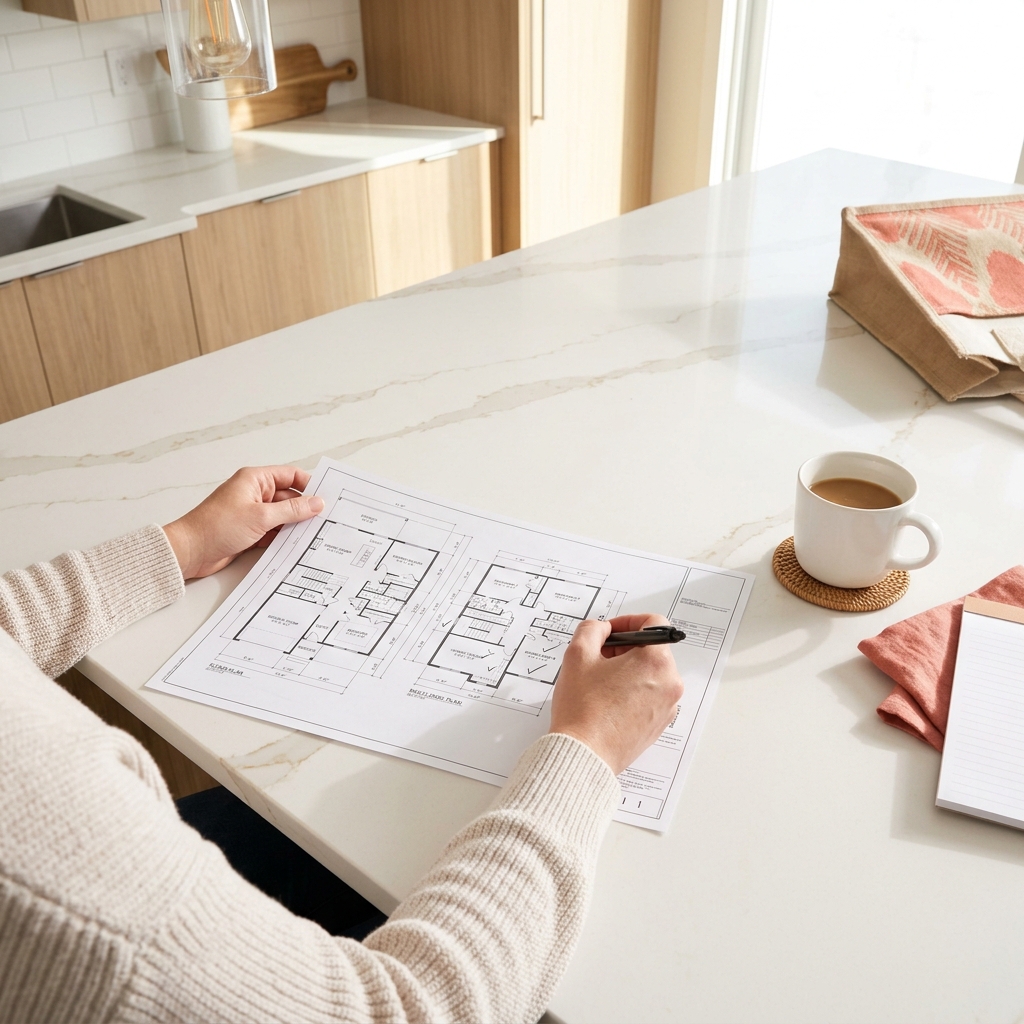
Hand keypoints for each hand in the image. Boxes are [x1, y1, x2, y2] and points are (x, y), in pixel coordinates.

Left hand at [163, 466, 324, 579]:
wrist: (190, 551)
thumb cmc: (216, 527)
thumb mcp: (261, 517)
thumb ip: (292, 510)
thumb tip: (317, 503)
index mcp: (255, 479)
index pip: (291, 476)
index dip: (310, 485)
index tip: (327, 498)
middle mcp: (255, 493)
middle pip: (289, 497)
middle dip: (305, 509)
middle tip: (326, 520)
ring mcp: (252, 512)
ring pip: (283, 516)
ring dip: (295, 525)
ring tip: (315, 535)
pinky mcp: (250, 530)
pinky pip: (274, 531)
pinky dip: (284, 537)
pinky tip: (297, 545)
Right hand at [550, 613, 683, 774]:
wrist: (584, 754)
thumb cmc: (583, 710)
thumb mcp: (578, 655)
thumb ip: (592, 630)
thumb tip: (601, 629)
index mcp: (656, 662)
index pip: (654, 623)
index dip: (627, 621)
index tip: (610, 630)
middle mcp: (670, 684)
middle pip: (652, 650)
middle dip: (624, 647)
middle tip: (598, 656)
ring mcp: (667, 707)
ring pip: (650, 674)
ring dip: (627, 669)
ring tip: (599, 682)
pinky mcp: (659, 724)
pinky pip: (650, 696)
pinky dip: (632, 691)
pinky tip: (607, 700)